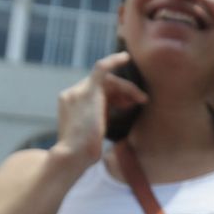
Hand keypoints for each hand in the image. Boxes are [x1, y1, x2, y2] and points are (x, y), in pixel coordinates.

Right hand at [54, 52, 147, 167]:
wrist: (74, 156)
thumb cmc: (85, 154)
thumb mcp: (93, 134)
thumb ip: (101, 120)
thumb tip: (114, 115)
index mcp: (72, 105)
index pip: (96, 93)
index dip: (115, 96)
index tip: (128, 103)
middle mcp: (72, 95)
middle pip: (103, 85)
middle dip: (124, 92)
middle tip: (141, 101)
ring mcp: (78, 92)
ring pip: (108, 80)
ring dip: (127, 88)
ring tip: (142, 100)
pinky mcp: (88, 91)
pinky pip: (102, 68)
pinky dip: (114, 61)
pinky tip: (126, 57)